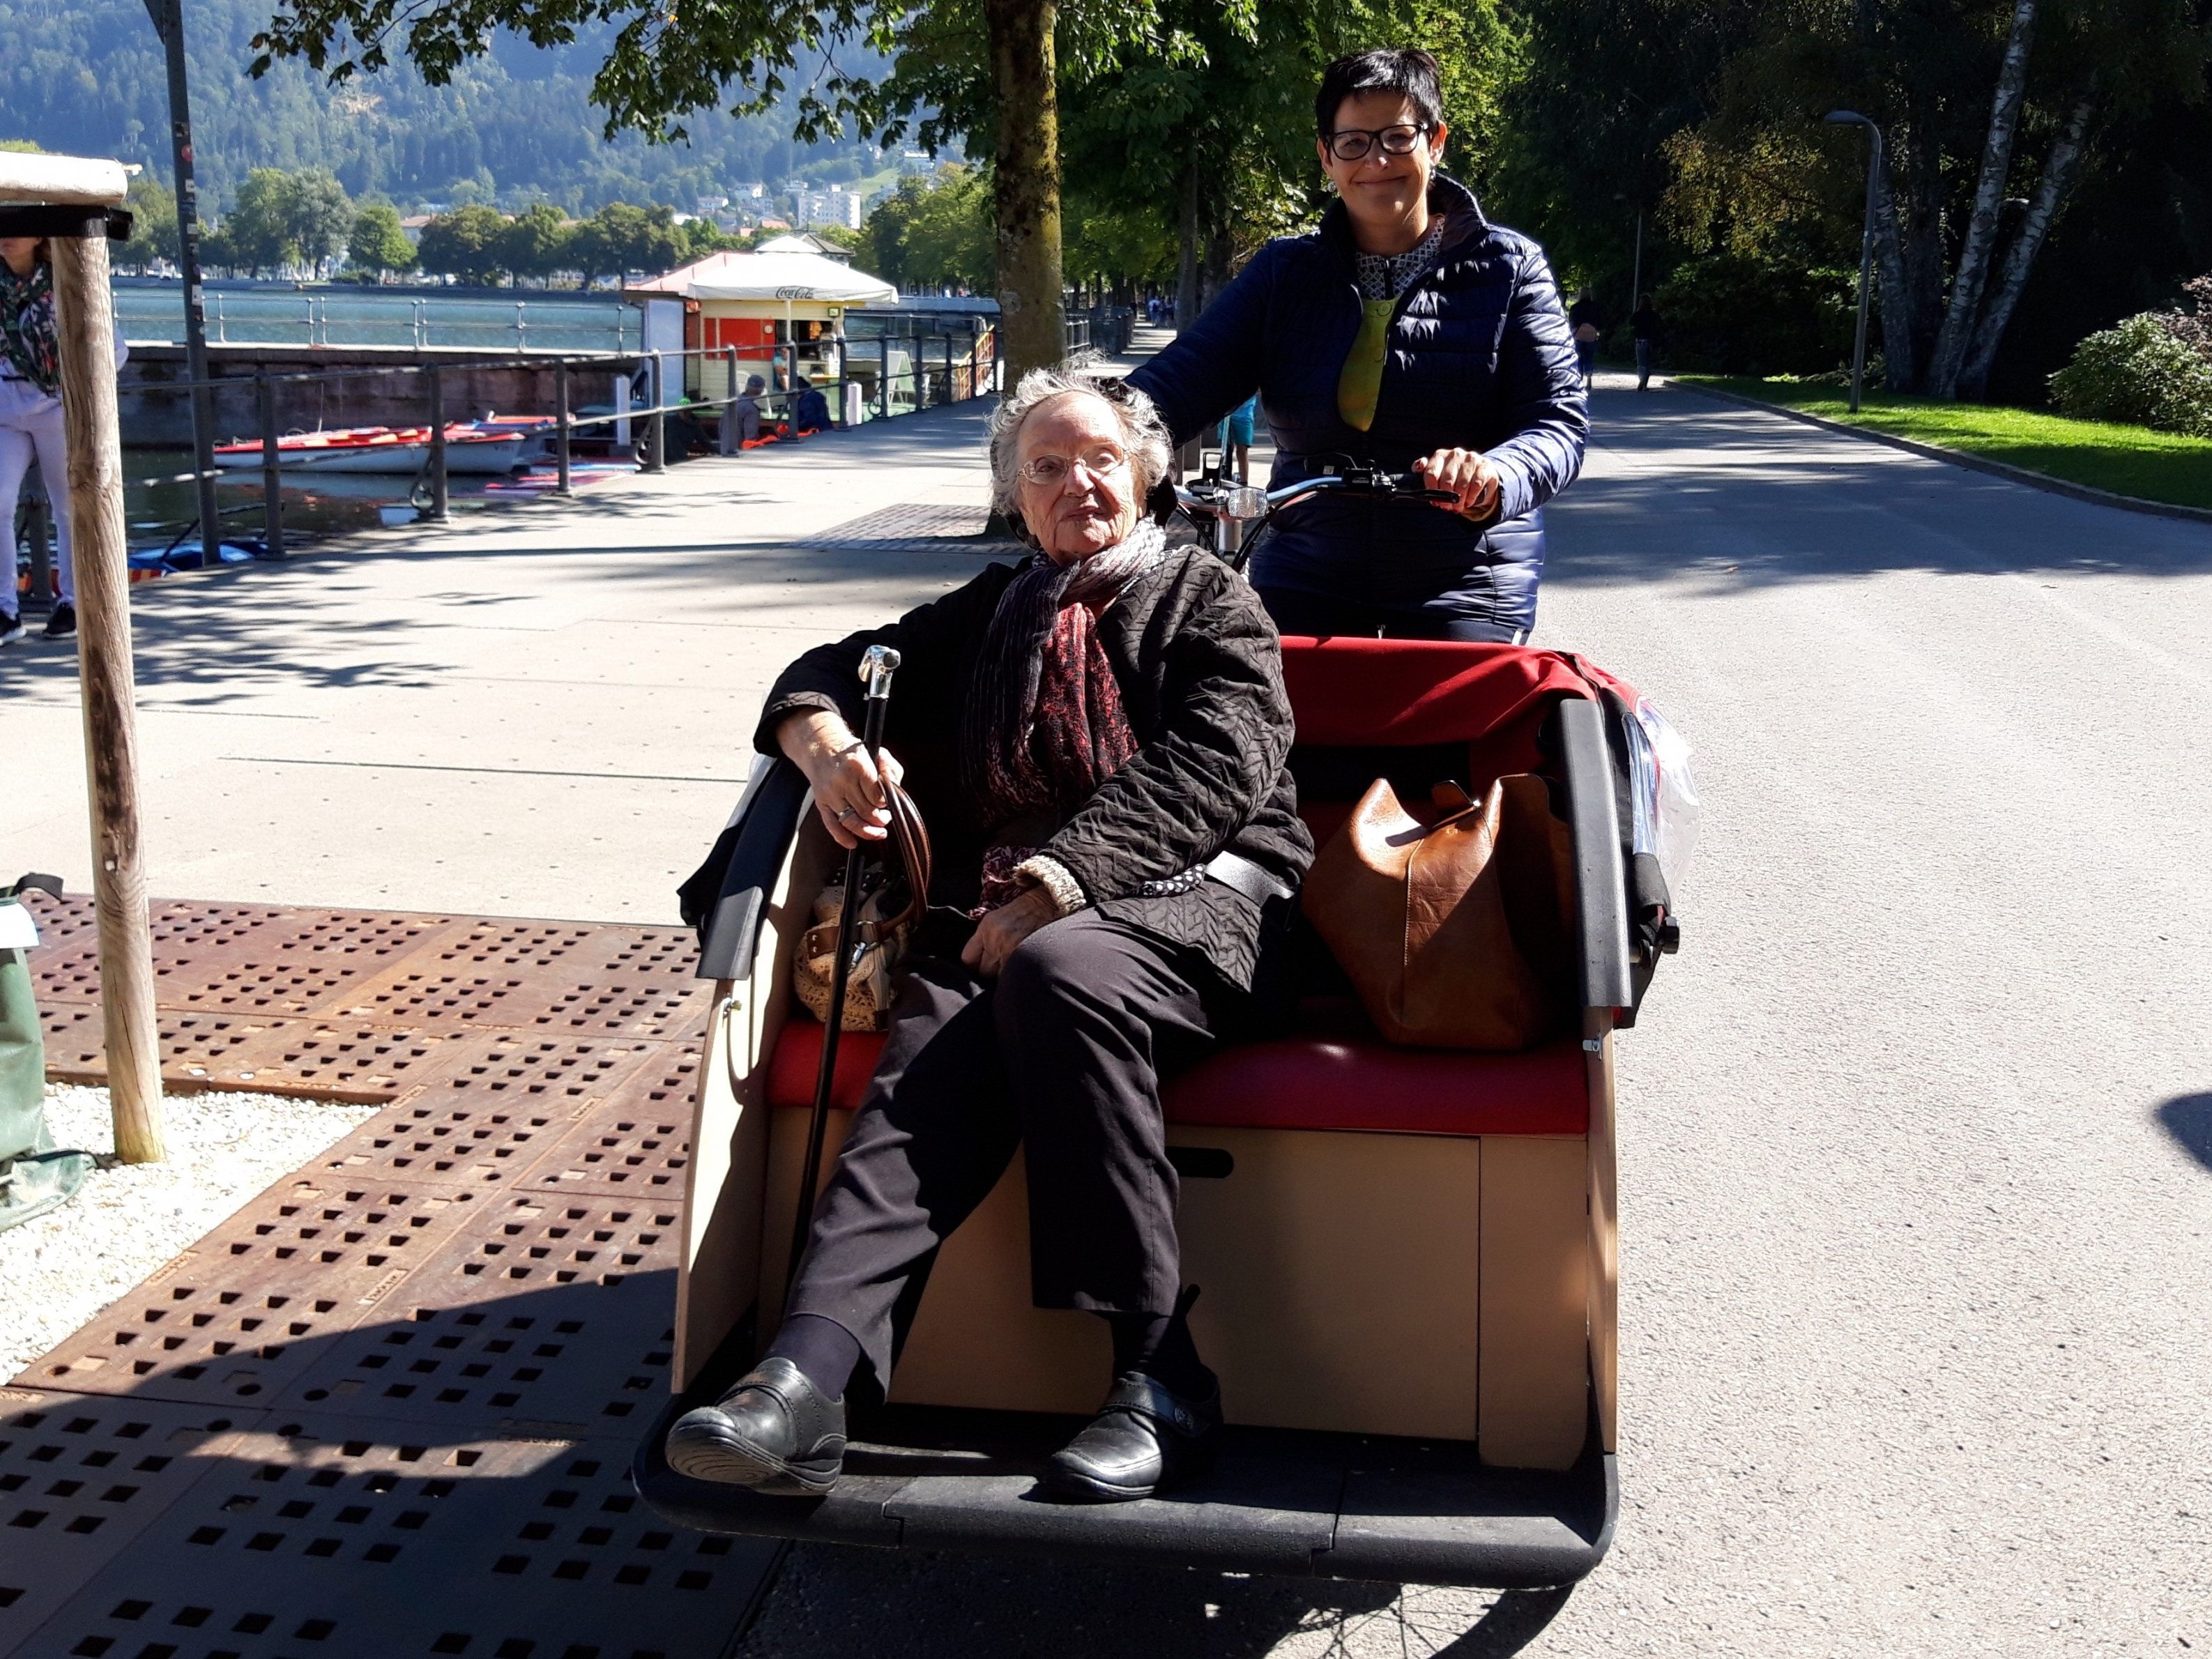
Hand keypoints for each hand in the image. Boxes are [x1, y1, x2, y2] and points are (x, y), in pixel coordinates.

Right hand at [778, 709, 905, 850]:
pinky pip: (832, 825)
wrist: (822, 747)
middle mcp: (842, 781)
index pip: (877, 795)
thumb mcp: (876, 753)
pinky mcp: (822, 802)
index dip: (885, 803)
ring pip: (851, 821)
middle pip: (866, 811)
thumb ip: (891, 770)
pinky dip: (842, 837)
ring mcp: (830, 794)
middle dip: (880, 819)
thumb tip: (893, 789)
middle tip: (885, 818)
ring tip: (878, 832)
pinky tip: (853, 843)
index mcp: (858, 766)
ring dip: (867, 831)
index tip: (887, 803)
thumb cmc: (851, 753)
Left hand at [960, 886, 1061, 978]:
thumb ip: (986, 939)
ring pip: (1000, 977)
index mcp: (986, 927)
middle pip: (984, 971)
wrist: (1050, 903)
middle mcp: (995, 938)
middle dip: (992, 970)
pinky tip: (1024, 966)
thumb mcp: (998, 918)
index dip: (976, 964)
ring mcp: (1010, 948)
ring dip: (1006, 974)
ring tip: (1015, 964)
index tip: (983, 964)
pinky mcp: (1025, 955)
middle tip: (1004, 963)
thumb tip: (978, 963)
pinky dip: (1018, 975)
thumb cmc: (1025, 912)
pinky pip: (1014, 975)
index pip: (968, 959)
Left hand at [1413, 448, 1502, 523]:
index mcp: (1440, 456)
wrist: (1480, 472)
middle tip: (1447, 507)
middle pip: (1447, 481)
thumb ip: (1426, 472)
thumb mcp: (1439, 473)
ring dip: (1459, 500)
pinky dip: (1471, 497)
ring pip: (1462, 484)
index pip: (1431, 473)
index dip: (1432, 491)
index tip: (1435, 501)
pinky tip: (1468, 502)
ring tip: (1458, 507)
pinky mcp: (1484, 466)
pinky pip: (1476, 485)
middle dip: (1446, 498)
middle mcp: (1455, 454)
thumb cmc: (1455, 476)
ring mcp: (1470, 459)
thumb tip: (1418, 468)